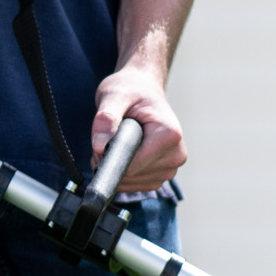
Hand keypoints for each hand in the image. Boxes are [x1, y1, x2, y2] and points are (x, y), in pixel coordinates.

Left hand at [91, 59, 188, 193]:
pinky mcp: (163, 175)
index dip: (110, 158)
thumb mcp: (114, 95)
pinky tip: (124, 154)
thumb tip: (100, 147)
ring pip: (133, 183)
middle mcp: (176, 155)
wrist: (143, 90)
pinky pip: (137, 185)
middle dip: (112, 163)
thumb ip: (106, 118)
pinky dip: (124, 175)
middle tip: (107, 139)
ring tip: (116, 143)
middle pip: (132, 176)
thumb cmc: (130, 90)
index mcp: (169, 135)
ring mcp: (172, 168)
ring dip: (116, 169)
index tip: (101, 143)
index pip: (133, 165)